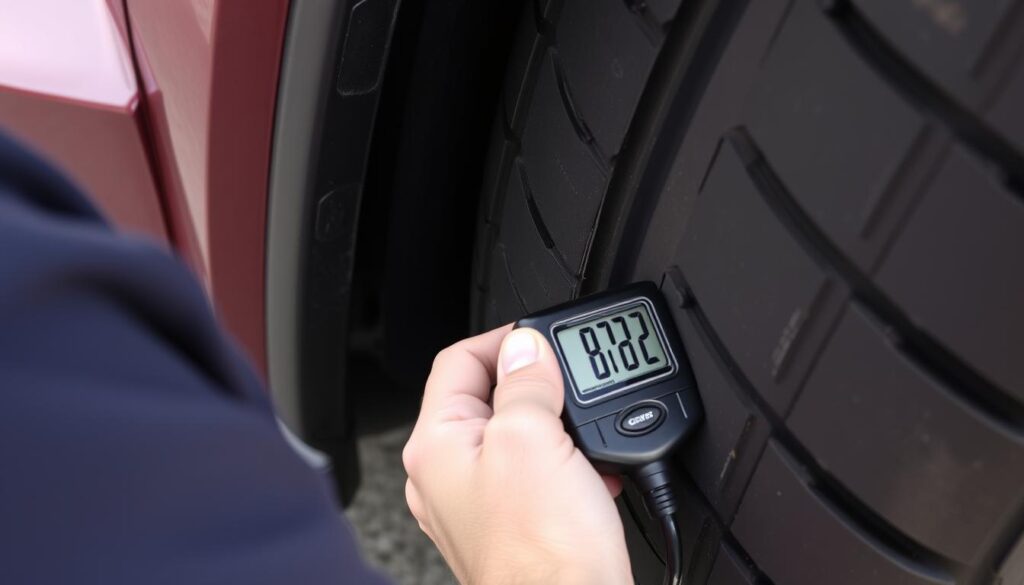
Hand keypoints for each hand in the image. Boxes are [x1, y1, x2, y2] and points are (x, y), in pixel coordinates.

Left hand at [403, 325, 633, 584]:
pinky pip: (534, 474)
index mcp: (435, 446)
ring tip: (585, 433)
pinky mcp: (510, 526)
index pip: (457, 361)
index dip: (503, 340)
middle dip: (534, 385)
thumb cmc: (543, 553)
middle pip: (486, 397)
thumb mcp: (533, 439)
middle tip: (570, 383)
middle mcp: (446, 475)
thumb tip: (525, 346)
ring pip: (515, 436)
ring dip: (555, 425)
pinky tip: (593, 473)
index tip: (541, 338)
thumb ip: (525, 382)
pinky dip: (565, 463)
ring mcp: (476, 503)